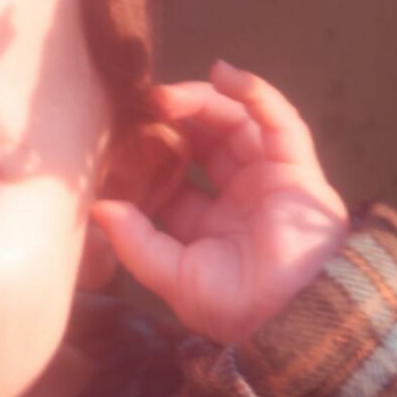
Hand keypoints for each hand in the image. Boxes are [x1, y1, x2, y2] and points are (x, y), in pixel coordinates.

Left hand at [91, 60, 348, 345]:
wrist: (291, 323)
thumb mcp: (173, 275)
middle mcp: (239, 194)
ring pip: (236, 122)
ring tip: (165, 96)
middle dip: (174, 118)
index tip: (117, 136)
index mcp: (208, 221)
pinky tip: (224, 74)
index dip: (148, 152)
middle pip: (204, 138)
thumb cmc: (236, 310)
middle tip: (141, 105)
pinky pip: (279, 121)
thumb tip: (98, 207)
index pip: (174, 173)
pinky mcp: (298, 169)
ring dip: (203, 101)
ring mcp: (270, 179)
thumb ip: (136, 241)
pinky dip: (254, 92)